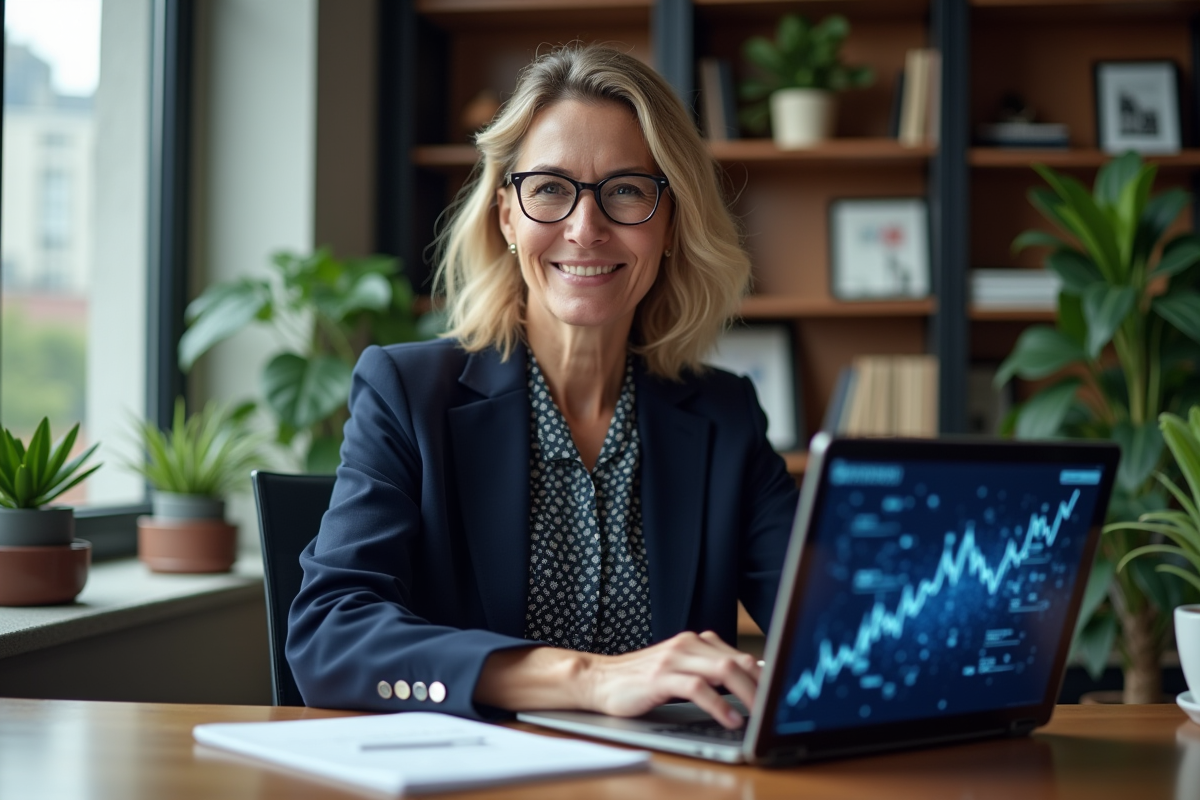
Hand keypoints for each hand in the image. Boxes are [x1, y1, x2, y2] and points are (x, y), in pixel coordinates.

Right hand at [581, 631, 760, 728]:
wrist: (599, 679)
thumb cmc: (640, 680)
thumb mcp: (680, 672)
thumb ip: (710, 672)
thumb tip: (750, 679)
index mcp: (695, 642)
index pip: (741, 654)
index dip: (764, 675)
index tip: (780, 695)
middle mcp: (688, 645)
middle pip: (738, 660)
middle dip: (762, 686)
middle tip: (775, 708)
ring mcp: (674, 659)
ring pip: (723, 670)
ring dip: (747, 694)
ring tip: (759, 715)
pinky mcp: (660, 677)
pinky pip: (698, 688)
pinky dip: (719, 705)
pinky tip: (730, 719)